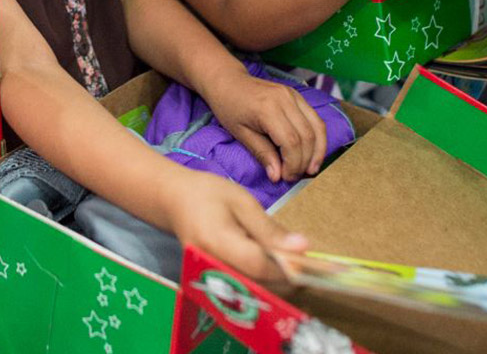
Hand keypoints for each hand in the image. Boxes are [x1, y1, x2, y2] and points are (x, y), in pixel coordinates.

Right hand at [166, 170, 307, 280]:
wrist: (173, 201)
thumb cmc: (207, 194)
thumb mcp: (242, 201)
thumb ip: (270, 229)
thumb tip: (302, 248)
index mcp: (217, 241)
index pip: (259, 265)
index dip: (288, 267)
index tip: (312, 262)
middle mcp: (211, 267)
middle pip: (258, 285)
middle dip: (287, 279)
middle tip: (307, 265)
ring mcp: (209, 278)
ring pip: (254, 292)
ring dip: (278, 283)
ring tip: (291, 264)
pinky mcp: (212, 282)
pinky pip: (244, 289)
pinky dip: (263, 282)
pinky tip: (272, 268)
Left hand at [205, 70, 326, 181]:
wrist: (228, 81)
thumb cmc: (229, 107)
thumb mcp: (240, 133)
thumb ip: (262, 154)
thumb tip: (277, 176)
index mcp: (268, 109)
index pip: (291, 141)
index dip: (293, 163)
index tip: (286, 177)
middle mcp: (285, 100)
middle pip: (307, 136)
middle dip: (305, 161)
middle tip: (295, 176)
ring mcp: (293, 95)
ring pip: (317, 127)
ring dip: (317, 151)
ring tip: (311, 169)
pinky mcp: (297, 96)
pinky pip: (314, 119)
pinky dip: (317, 137)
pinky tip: (313, 152)